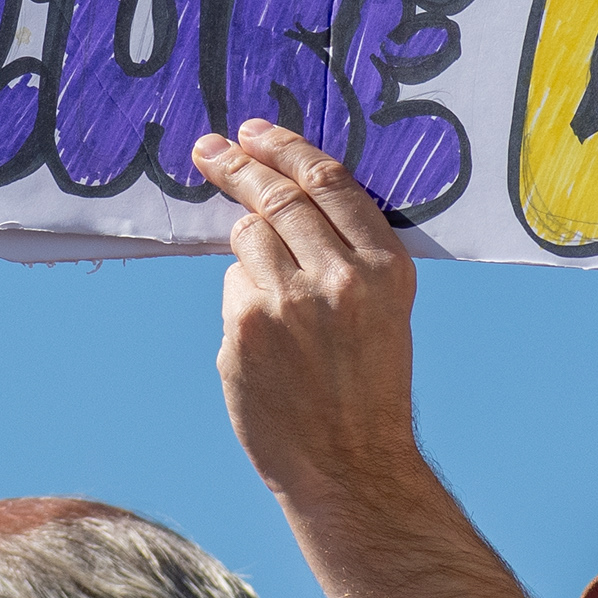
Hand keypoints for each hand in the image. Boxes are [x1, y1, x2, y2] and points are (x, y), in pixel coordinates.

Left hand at [195, 120, 421, 500]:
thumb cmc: (366, 385)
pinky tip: (264, 339)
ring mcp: (288, 302)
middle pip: (278, 196)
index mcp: (386, 268)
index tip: (256, 131)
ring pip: (247, 236)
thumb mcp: (384, 310)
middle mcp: (341, 277)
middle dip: (240, 166)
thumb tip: (285, 198)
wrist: (349, 465)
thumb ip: (347, 253)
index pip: (329, 181)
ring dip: (247, 245)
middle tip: (212, 149)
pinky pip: (233, 286)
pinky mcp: (246, 328)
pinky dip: (242, 299)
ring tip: (267, 286)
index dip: (287, 147)